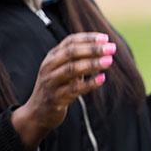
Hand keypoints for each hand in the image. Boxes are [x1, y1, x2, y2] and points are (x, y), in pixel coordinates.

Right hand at [11, 32, 114, 150]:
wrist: (38, 112)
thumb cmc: (57, 86)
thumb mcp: (64, 68)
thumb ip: (79, 57)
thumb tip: (106, 47)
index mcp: (52, 57)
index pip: (70, 41)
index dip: (88, 38)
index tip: (106, 38)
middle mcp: (49, 67)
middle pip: (71, 53)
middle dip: (93, 49)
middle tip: (112, 48)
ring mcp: (50, 83)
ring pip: (71, 69)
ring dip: (92, 64)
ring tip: (109, 61)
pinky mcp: (55, 99)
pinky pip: (73, 90)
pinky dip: (89, 83)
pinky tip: (102, 79)